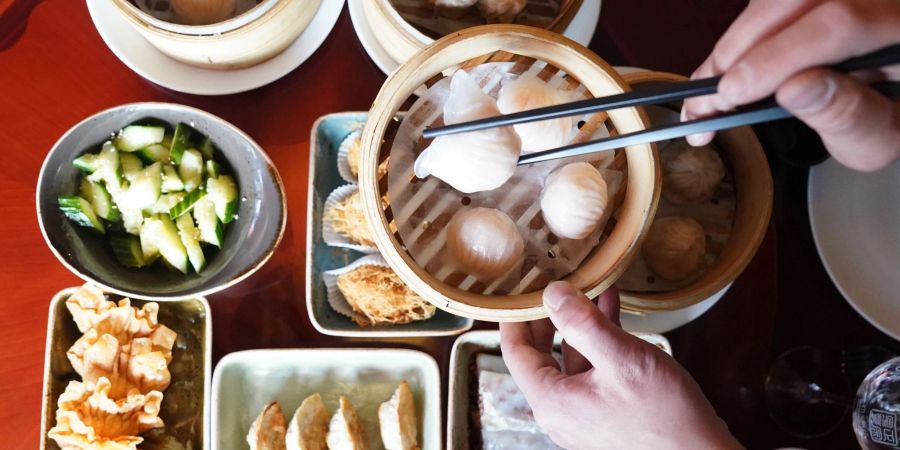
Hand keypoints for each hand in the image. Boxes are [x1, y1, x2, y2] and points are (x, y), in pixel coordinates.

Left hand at [499, 282, 741, 449]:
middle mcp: (561, 413)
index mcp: (553, 401)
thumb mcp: (622, 358)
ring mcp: (583, 416)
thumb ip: (583, 323)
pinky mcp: (605, 415)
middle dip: (549, 318)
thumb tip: (552, 294)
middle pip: (540, 356)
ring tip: (591, 291)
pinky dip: (600, 344)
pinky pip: (592, 373)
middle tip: (551, 287)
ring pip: (571, 361)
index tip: (520, 289)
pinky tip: (613, 315)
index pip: (515, 352)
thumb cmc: (665, 416)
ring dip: (581, 326)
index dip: (515, 317)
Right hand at [682, 0, 899, 171]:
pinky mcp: (815, 0)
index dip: (777, 55)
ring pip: (772, 1)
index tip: (732, 93)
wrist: (896, 97)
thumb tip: (795, 89)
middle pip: (791, 0)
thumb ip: (847, 116)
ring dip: (732, 46)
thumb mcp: (879, 136)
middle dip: (738, 48)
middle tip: (708, 100)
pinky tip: (724, 74)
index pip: (839, 23)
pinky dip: (739, 40)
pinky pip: (767, 6)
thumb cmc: (893, 117)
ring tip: (710, 95)